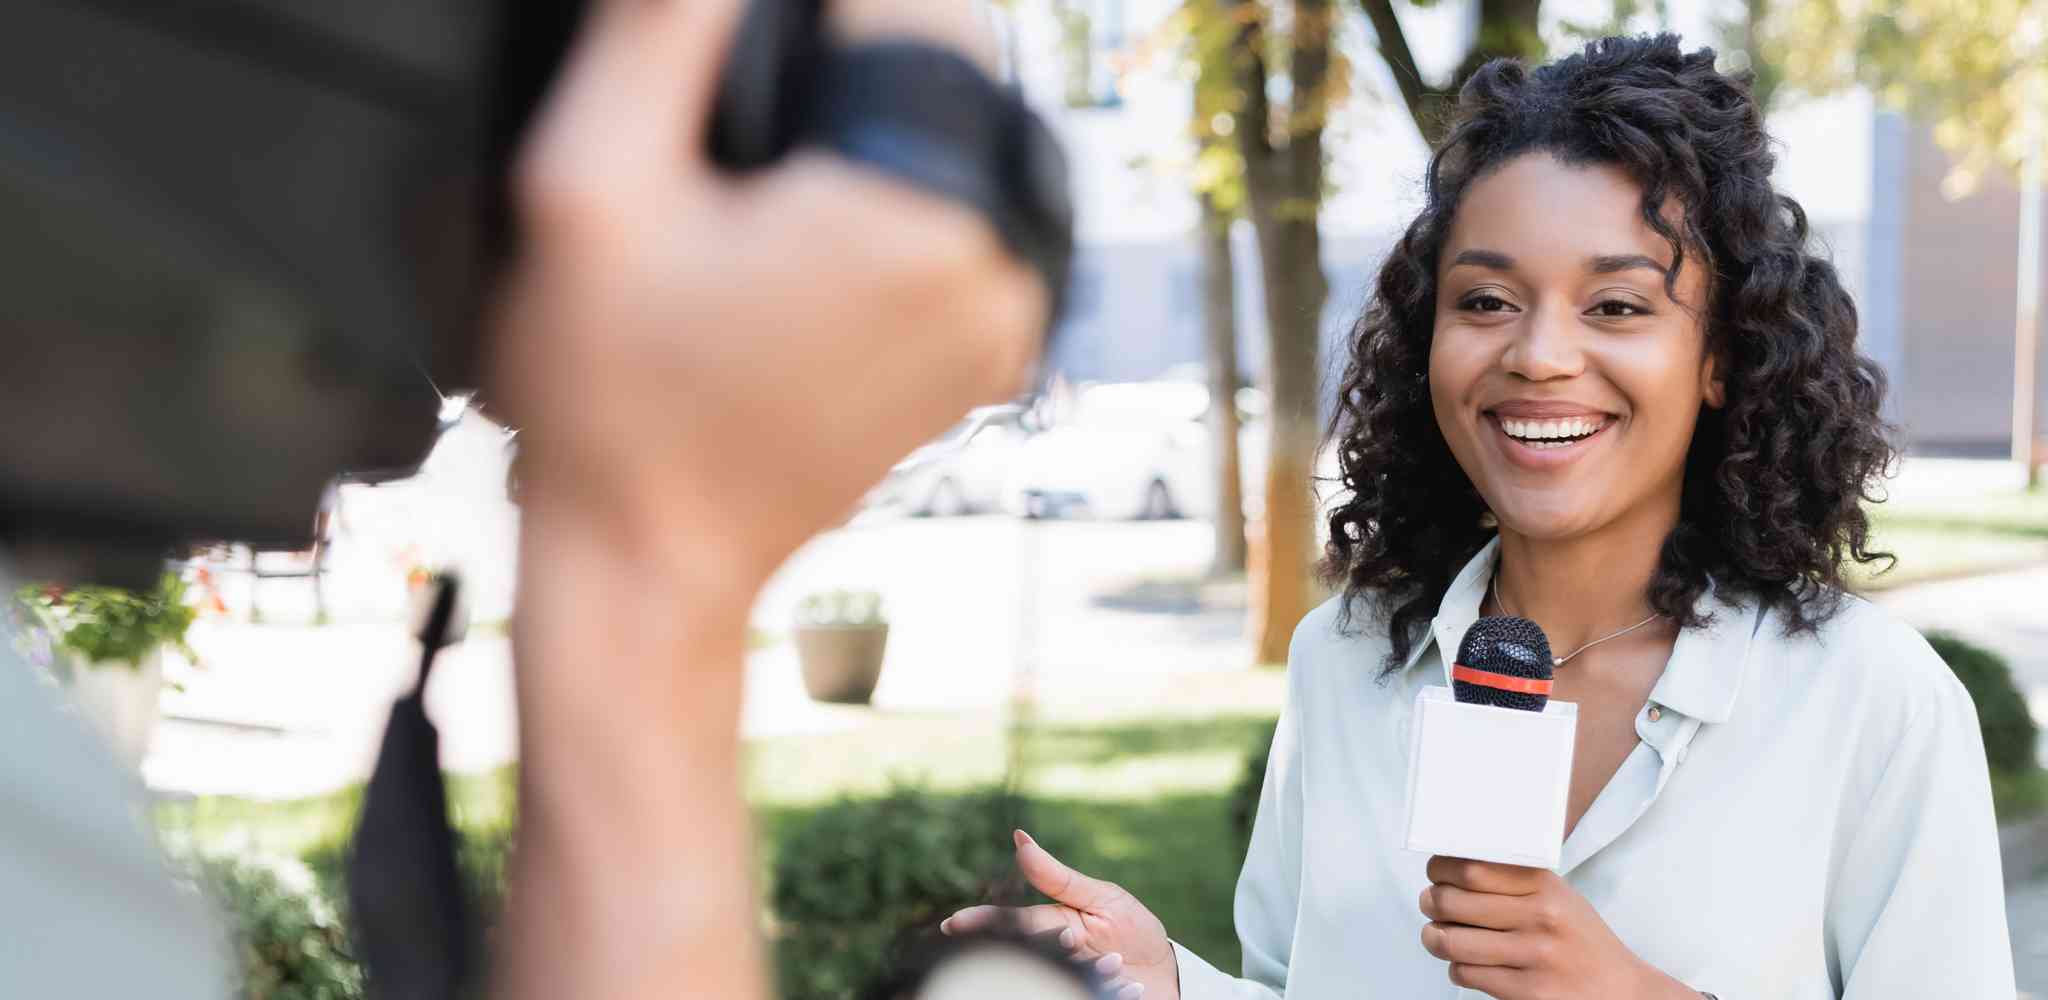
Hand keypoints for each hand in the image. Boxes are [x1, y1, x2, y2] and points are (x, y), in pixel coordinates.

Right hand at [492, 0, 1045, 589]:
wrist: (650, 560)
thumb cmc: (609, 400)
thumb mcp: (587, 187)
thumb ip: (660, 32)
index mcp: (921, 216)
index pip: (915, 7)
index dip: (825, 0)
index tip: (748, 42)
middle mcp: (993, 269)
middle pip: (957, 69)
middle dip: (860, 44)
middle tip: (747, 108)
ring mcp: (1001, 323)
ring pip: (971, 141)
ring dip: (887, 115)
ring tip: (771, 168)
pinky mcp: (987, 359)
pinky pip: (972, 220)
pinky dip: (909, 192)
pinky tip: (808, 224)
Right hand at [942, 831, 1178, 999]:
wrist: (1167, 974)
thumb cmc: (1132, 931)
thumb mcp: (1102, 898)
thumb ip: (1058, 877)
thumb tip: (1019, 838)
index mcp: (1051, 928)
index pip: (1011, 923)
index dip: (982, 923)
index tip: (954, 924)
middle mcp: (1055, 959)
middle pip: (1030, 953)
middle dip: (1053, 948)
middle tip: (1072, 940)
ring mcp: (1069, 983)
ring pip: (1059, 980)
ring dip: (1097, 972)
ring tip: (1120, 963)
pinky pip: (1095, 998)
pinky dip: (1117, 993)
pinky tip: (1133, 987)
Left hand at [1419, 857, 1697, 999]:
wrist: (1622, 993)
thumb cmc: (1583, 943)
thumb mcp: (1560, 898)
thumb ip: (1515, 880)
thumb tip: (1455, 865)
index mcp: (1546, 887)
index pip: (1472, 868)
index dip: (1441, 869)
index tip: (1436, 873)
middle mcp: (1541, 917)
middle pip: (1452, 901)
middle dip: (1431, 902)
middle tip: (1430, 904)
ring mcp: (1533, 956)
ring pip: (1451, 941)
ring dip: (1434, 938)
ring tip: (1437, 935)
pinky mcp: (1526, 993)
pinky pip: (1465, 974)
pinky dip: (1457, 969)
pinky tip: (1468, 964)